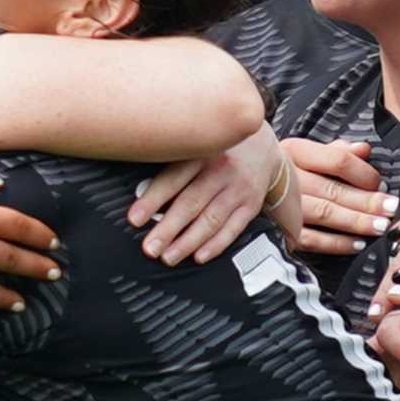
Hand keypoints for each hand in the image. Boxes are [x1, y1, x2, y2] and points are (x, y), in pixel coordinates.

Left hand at [127, 127, 275, 265]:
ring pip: (211, 220)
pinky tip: (199, 256)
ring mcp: (238, 189)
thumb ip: (173, 162)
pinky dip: (215, 245)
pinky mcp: (251, 205)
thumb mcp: (196, 144)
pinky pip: (233, 229)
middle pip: (191, 203)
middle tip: (150, 248)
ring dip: (188, 242)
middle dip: (168, 229)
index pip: (173, 179)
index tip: (135, 219)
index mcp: (202, 151)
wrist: (264, 145)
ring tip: (168, 257)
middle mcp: (221, 169)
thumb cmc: (218, 146)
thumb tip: (140, 190)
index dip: (153, 200)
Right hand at [285, 138, 397, 256]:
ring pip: (325, 214)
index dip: (363, 172)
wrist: (242, 189)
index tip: (380, 183)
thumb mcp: (308, 153)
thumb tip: (365, 149)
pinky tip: (358, 244)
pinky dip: (337, 243)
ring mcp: (281, 205)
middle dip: (367, 201)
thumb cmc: (287, 170)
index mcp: (295, 151)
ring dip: (356, 222)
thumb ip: (337, 151)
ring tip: (381, 227)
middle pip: (333, 189)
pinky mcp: (279, 230)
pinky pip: (312, 239)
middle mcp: (287, 177)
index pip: (337, 160)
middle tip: (391, 208)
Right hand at [370, 308, 399, 400]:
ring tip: (395, 400)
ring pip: (368, 382)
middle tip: (391, 384)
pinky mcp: (392, 395)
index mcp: (398, 324)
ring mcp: (386, 372)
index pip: (387, 333)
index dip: (398, 347)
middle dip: (372, 369)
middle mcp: (385, 348)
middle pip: (366, 357)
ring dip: (377, 391)